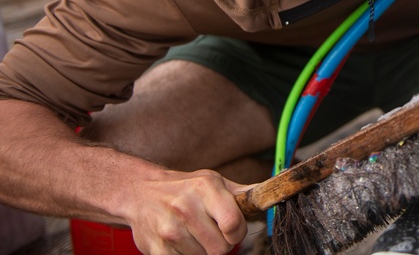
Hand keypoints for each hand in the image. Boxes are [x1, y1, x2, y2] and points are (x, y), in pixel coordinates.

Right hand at [122, 169, 247, 254]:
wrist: (140, 193)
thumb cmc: (185, 188)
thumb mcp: (212, 181)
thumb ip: (240, 194)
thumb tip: (267, 196)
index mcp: (205, 188)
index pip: (233, 224)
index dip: (238, 232)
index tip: (233, 229)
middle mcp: (186, 208)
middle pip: (221, 248)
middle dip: (222, 244)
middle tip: (212, 232)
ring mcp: (170, 230)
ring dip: (203, 250)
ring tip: (194, 234)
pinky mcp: (156, 249)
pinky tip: (181, 241)